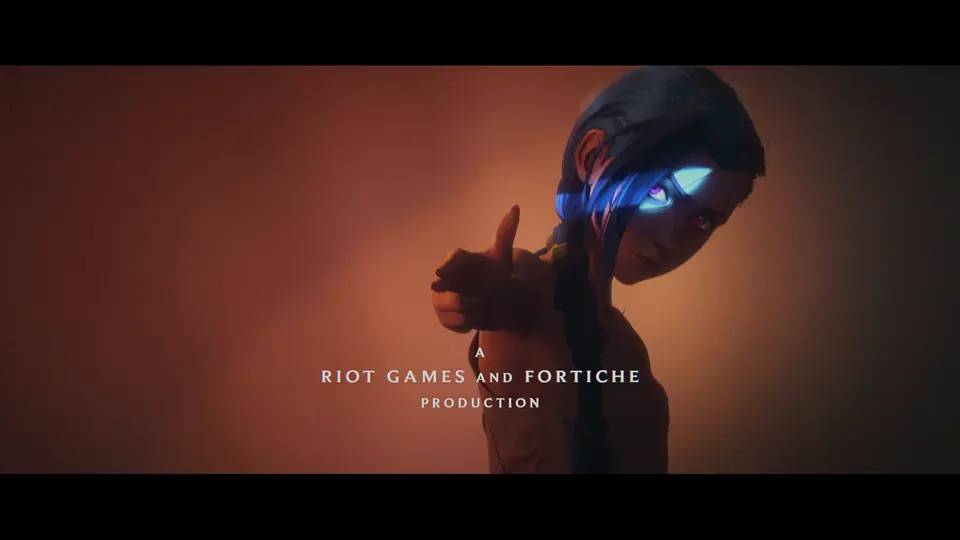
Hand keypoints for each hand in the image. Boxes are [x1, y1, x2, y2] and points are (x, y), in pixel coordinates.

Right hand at [431, 205, 522, 332]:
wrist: (489, 298)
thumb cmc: (492, 273)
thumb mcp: (500, 256)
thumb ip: (505, 233)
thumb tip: (516, 207)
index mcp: (454, 261)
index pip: (452, 261)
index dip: (455, 266)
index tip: (465, 273)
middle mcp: (440, 281)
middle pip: (450, 288)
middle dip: (472, 293)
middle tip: (488, 295)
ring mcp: (439, 300)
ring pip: (457, 306)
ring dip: (475, 308)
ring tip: (487, 304)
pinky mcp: (444, 318)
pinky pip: (458, 321)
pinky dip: (472, 320)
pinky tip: (481, 315)